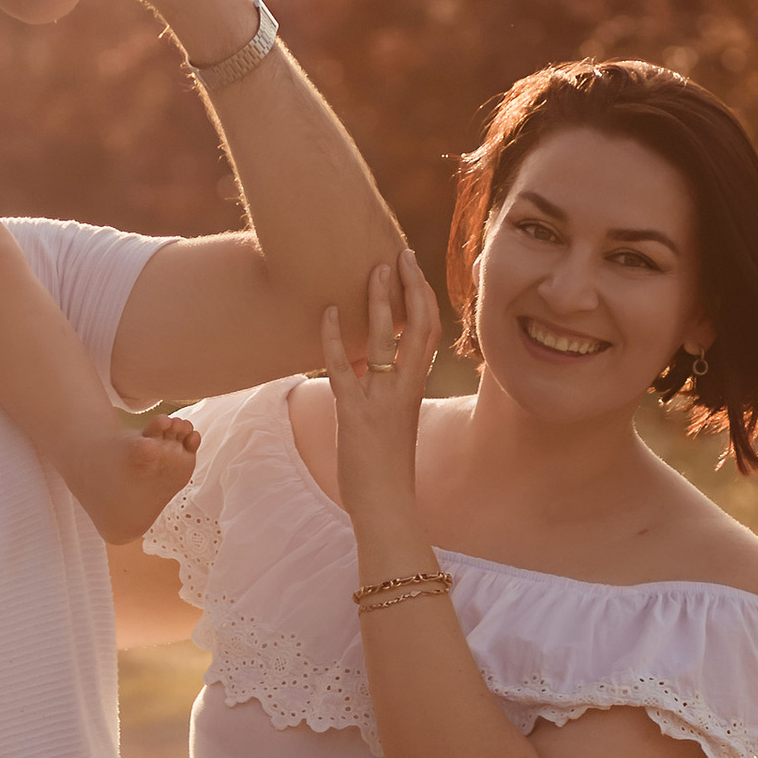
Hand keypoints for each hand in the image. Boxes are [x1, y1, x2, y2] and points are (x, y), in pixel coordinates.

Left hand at [320, 251, 443, 527]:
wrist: (387, 504)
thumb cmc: (386, 469)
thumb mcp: (391, 421)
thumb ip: (383, 391)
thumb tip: (365, 366)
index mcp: (415, 388)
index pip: (428, 332)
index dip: (423, 297)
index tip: (412, 269)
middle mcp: (405, 388)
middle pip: (416, 326)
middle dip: (409, 287)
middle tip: (399, 253)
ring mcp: (382, 399)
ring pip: (386, 340)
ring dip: (381, 302)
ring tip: (373, 269)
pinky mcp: (356, 414)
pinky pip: (345, 369)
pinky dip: (335, 339)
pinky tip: (328, 313)